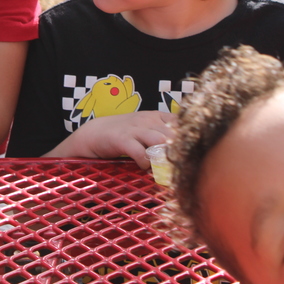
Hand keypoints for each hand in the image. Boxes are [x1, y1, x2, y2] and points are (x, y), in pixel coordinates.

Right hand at [47, 111, 175, 167]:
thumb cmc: (124, 134)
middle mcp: (148, 120)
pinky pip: (140, 153)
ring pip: (160, 141)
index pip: (181, 123)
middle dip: (178, 150)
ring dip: (163, 156)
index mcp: (157, 116)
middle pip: (174, 134)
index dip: (187, 138)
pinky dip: (145, 163)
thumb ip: (164, 135)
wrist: (94, 133)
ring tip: (162, 167)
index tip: (189, 152)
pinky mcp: (122, 139)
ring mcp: (135, 129)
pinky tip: (143, 167)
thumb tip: (186, 150)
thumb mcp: (146, 129)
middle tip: (179, 165)